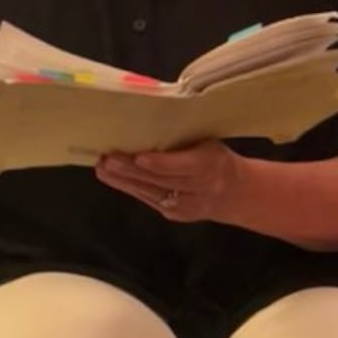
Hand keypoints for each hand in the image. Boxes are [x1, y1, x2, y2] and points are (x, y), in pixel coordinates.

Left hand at [96, 142, 241, 224]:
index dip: (159, 164)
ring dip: (123, 181)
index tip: (138, 157)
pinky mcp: (174, 215)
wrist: (235, 193)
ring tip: (103, 169)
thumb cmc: (216, 159)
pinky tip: (113, 179)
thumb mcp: (208, 144)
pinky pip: (149, 199)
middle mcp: (197, 188)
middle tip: (107, 160)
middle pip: (160, 180)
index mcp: (209, 164)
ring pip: (150, 192)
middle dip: (131, 171)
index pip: (181, 166)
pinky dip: (130, 188)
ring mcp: (186, 206)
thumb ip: (183, 141)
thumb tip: (147, 122)